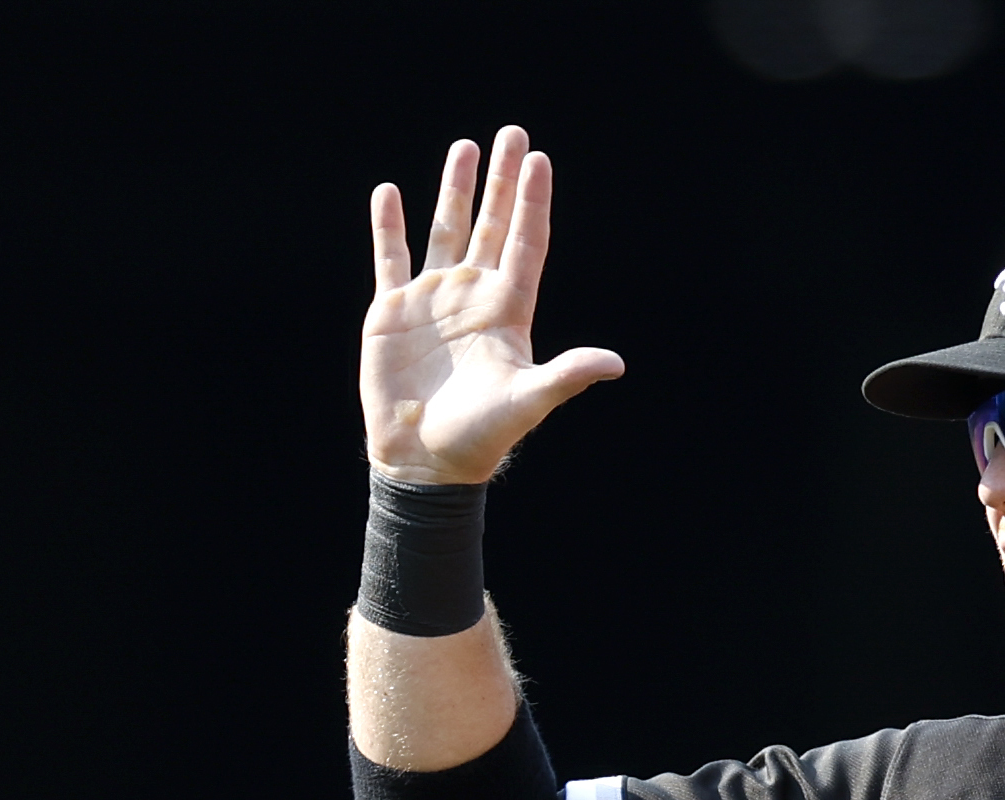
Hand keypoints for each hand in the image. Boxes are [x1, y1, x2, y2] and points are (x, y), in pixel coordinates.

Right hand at [363, 126, 623, 483]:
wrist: (424, 462)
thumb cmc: (480, 437)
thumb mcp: (528, 402)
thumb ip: (566, 375)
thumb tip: (615, 364)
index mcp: (508, 310)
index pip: (525, 243)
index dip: (532, 203)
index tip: (539, 160)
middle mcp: (473, 296)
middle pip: (491, 224)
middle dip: (501, 180)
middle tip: (512, 133)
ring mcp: (433, 300)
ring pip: (446, 230)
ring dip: (454, 189)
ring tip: (465, 147)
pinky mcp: (392, 312)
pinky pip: (390, 258)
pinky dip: (388, 226)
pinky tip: (389, 193)